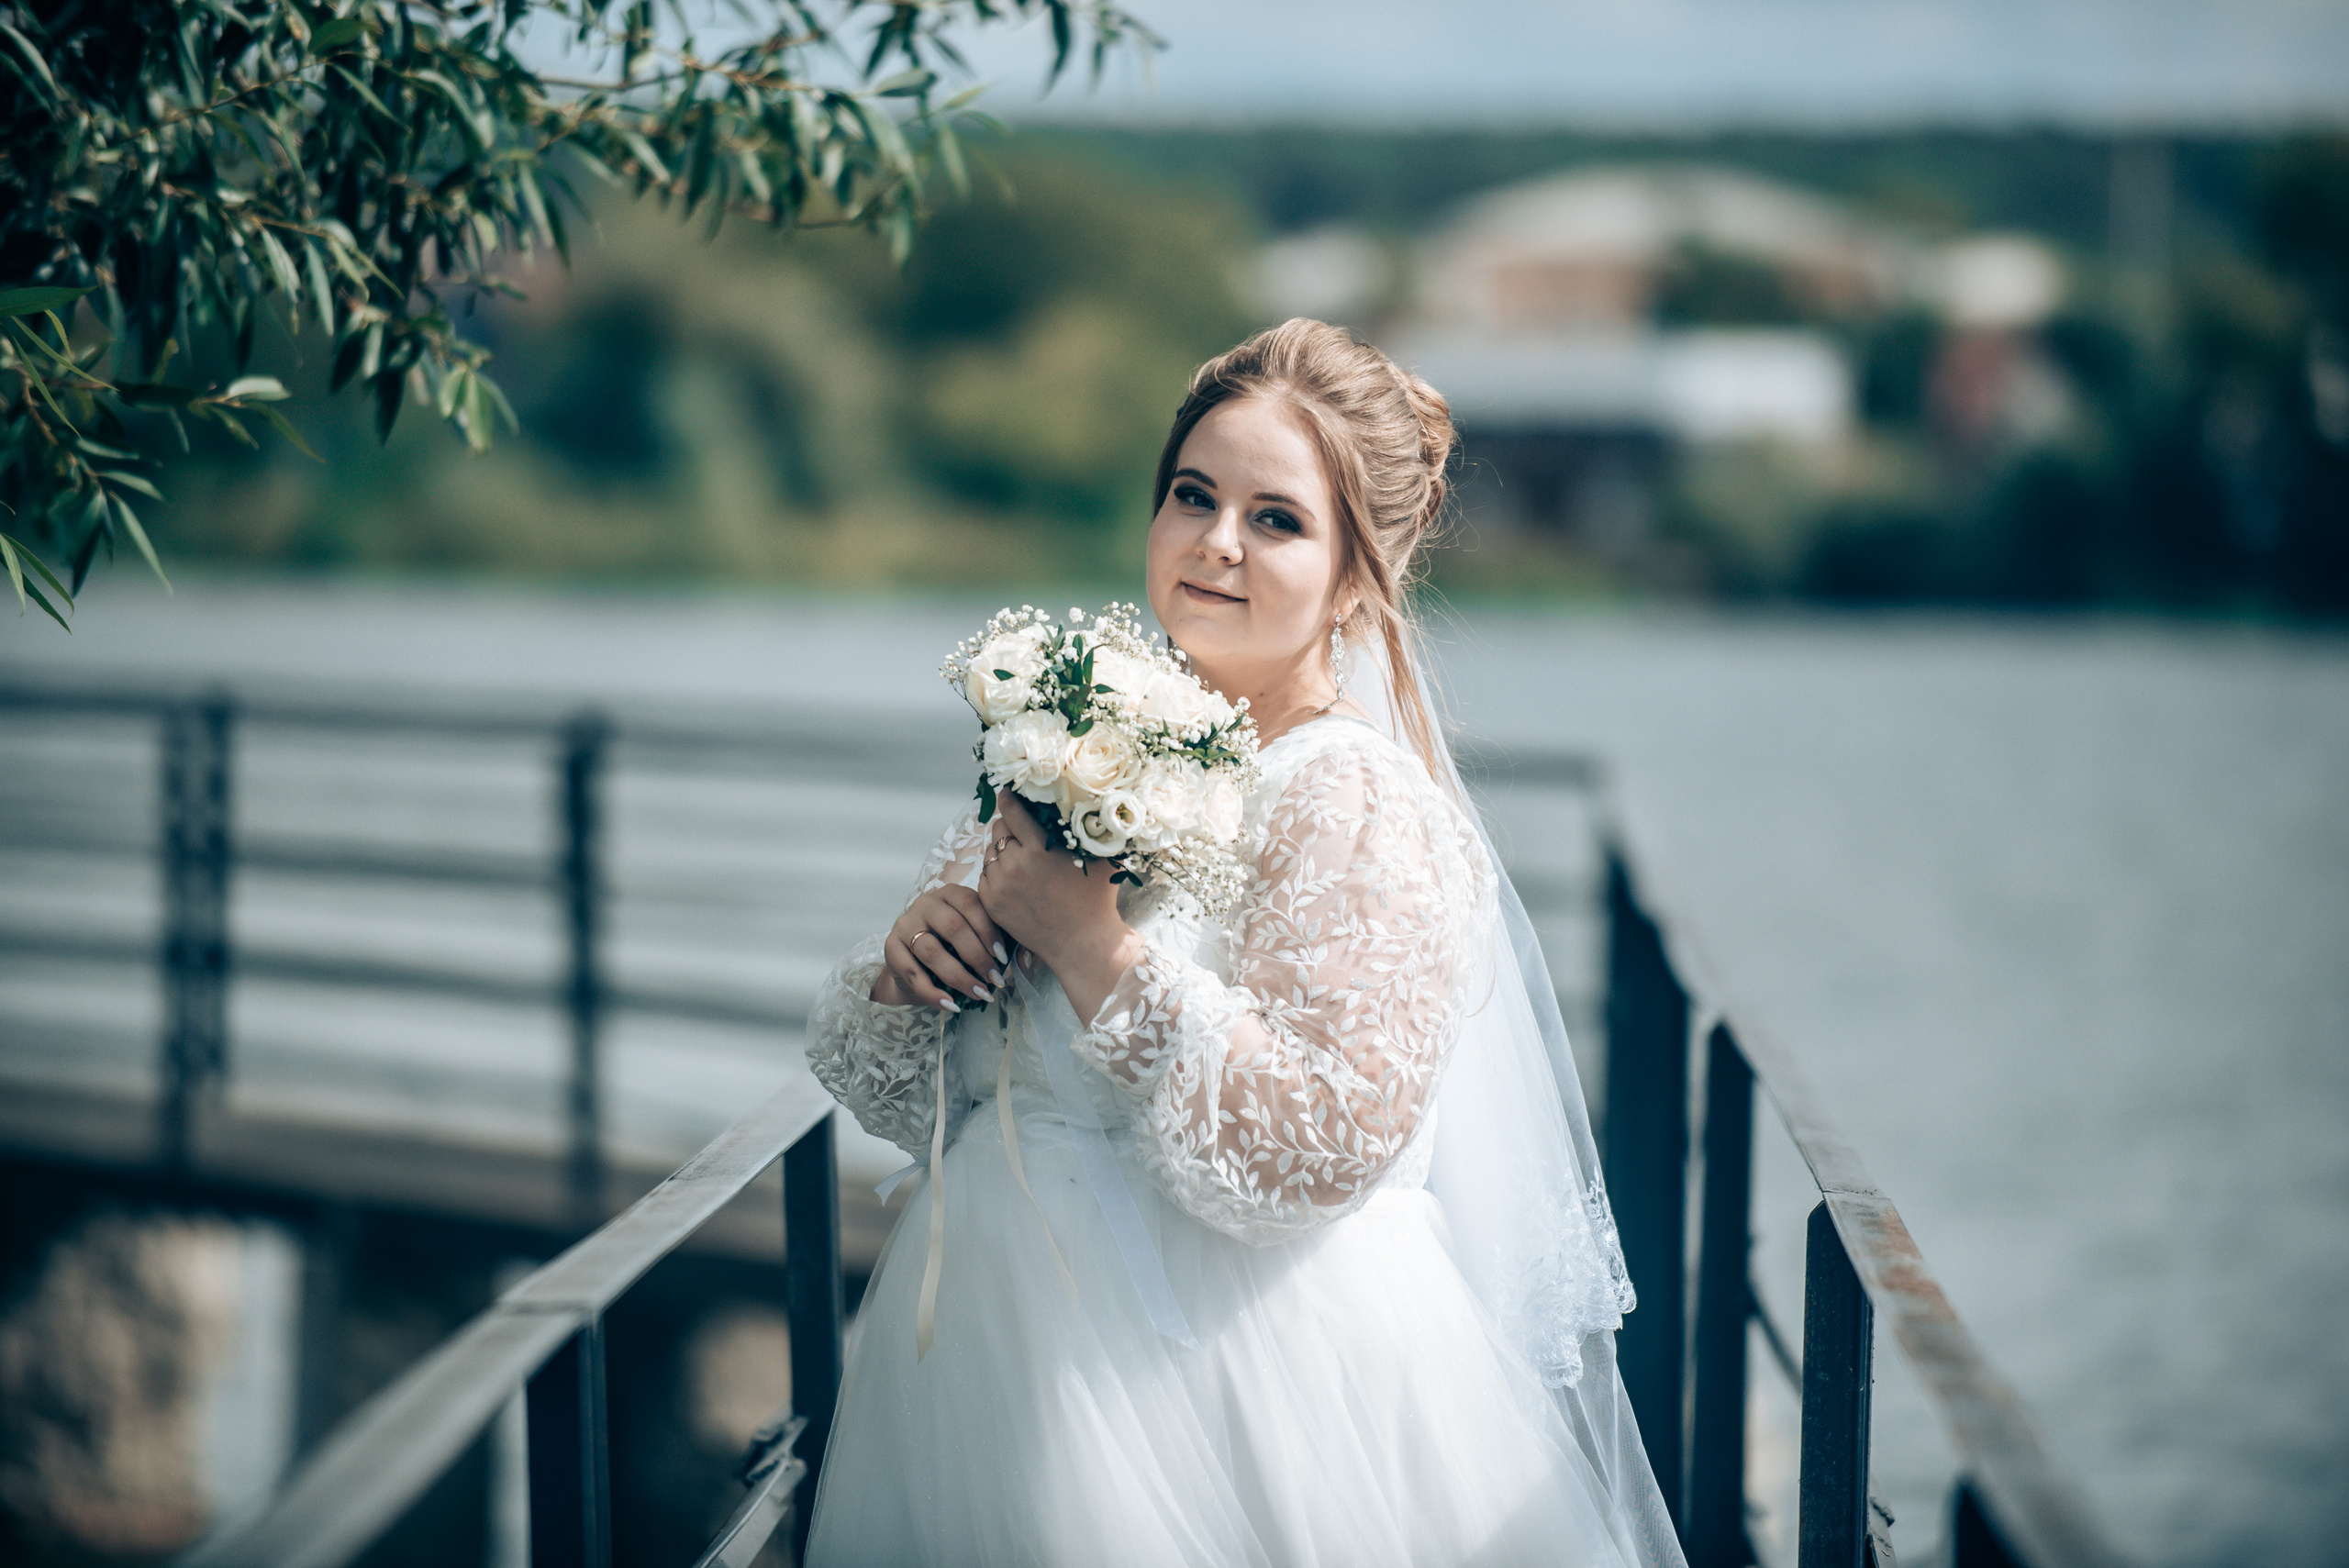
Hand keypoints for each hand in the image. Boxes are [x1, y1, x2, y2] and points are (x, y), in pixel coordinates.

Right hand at [873, 883, 1005, 1014]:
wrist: (913, 964)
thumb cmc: (951, 947)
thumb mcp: (972, 937)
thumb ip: (994, 940)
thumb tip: (1026, 958)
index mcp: (949, 893)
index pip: (971, 904)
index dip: (989, 931)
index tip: (1003, 958)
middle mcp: (925, 904)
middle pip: (953, 927)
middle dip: (978, 957)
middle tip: (994, 979)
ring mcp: (905, 924)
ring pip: (933, 952)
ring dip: (959, 977)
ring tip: (979, 993)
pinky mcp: (890, 948)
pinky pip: (913, 974)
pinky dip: (934, 993)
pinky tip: (951, 1005)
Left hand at [977, 792, 1143, 1022]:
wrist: (1083, 943)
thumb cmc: (1097, 900)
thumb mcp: (1100, 858)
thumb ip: (1089, 831)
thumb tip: (1088, 803)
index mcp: (1039, 849)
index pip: (1011, 811)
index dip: (1008, 798)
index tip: (1006, 792)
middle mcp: (1015, 865)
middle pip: (997, 830)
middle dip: (1008, 828)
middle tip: (1021, 834)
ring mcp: (1000, 886)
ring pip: (989, 854)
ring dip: (1001, 853)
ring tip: (1021, 862)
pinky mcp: (991, 903)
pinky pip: (985, 876)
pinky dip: (996, 874)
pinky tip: (1015, 881)